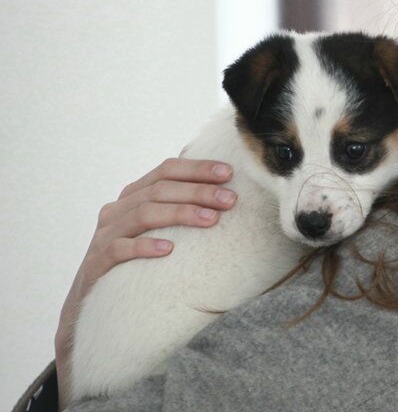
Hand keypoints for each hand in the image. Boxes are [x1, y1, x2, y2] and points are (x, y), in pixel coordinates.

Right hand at [54, 157, 237, 405]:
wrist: (94, 302)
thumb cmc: (140, 260)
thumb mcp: (159, 228)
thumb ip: (181, 205)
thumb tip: (226, 184)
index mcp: (135, 194)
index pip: (167, 170)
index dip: (198, 168)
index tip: (229, 173)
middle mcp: (119, 209)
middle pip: (160, 189)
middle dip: (198, 191)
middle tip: (230, 200)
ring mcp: (106, 234)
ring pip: (144, 214)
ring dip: (180, 214)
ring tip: (211, 220)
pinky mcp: (97, 262)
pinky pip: (120, 249)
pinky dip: (145, 246)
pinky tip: (169, 250)